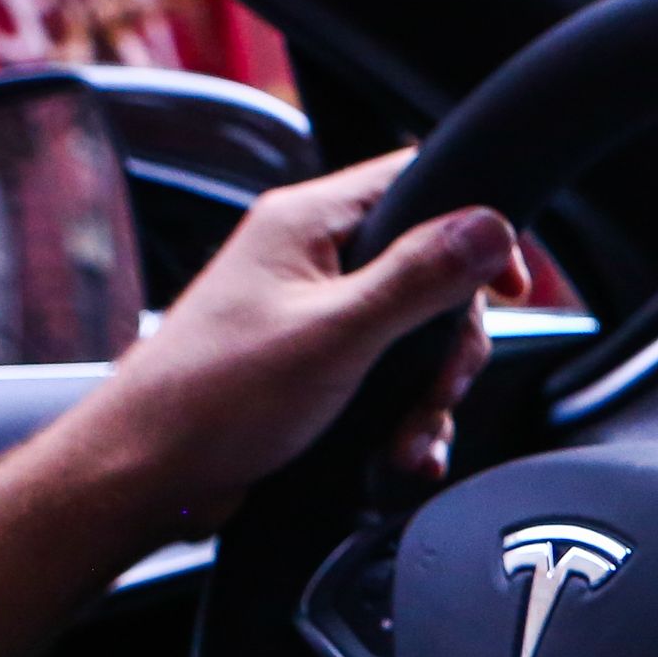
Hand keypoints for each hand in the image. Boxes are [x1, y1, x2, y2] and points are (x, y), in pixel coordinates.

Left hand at [64, 148, 524, 514]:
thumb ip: (419, 278)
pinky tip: (401, 452)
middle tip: (439, 387)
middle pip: (431, 271)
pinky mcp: (312, 366)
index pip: (417, 181)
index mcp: (306, 223)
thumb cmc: (212, 399)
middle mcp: (309, 258)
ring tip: (410, 438)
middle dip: (450, 343)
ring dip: (428, 395)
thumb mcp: (337, 334)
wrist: (147, 475)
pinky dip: (404, 418)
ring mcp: (311, 313)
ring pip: (413, 335)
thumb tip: (490, 227)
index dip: (476, 227)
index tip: (510, 286)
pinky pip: (386, 377)